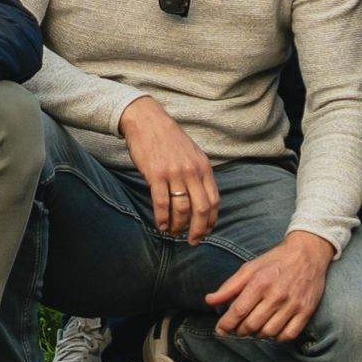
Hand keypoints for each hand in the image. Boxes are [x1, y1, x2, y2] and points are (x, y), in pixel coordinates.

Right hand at [117, 95, 219, 241]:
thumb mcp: (192, 154)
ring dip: (178, 226)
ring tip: (173, 233)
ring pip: (181, 209)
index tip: (205, 232)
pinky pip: (162, 203)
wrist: (147, 120)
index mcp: (204, 167)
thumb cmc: (169, 138)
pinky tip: (160, 225)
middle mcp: (192, 171)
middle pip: (201, 209)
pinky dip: (162, 219)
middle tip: (192, 241)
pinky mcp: (156, 175)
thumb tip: (202, 201)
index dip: (210, 221)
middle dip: (198, 230)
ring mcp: (174, 173)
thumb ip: (199, 175)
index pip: (214, 201)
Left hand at [203, 227, 331, 347]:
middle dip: (240, 331)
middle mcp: (276, 295)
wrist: (308, 253)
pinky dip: (277, 337)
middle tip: (238, 328)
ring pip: (269, 333)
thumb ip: (229, 286)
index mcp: (260, 282)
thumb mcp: (250, 268)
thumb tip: (209, 300)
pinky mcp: (306, 312)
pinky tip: (272, 329)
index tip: (220, 330)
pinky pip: (288, 335)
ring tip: (254, 327)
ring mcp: (293, 305)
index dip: (226, 324)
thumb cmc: (275, 260)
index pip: (238, 311)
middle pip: (252, 325)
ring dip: (257, 335)